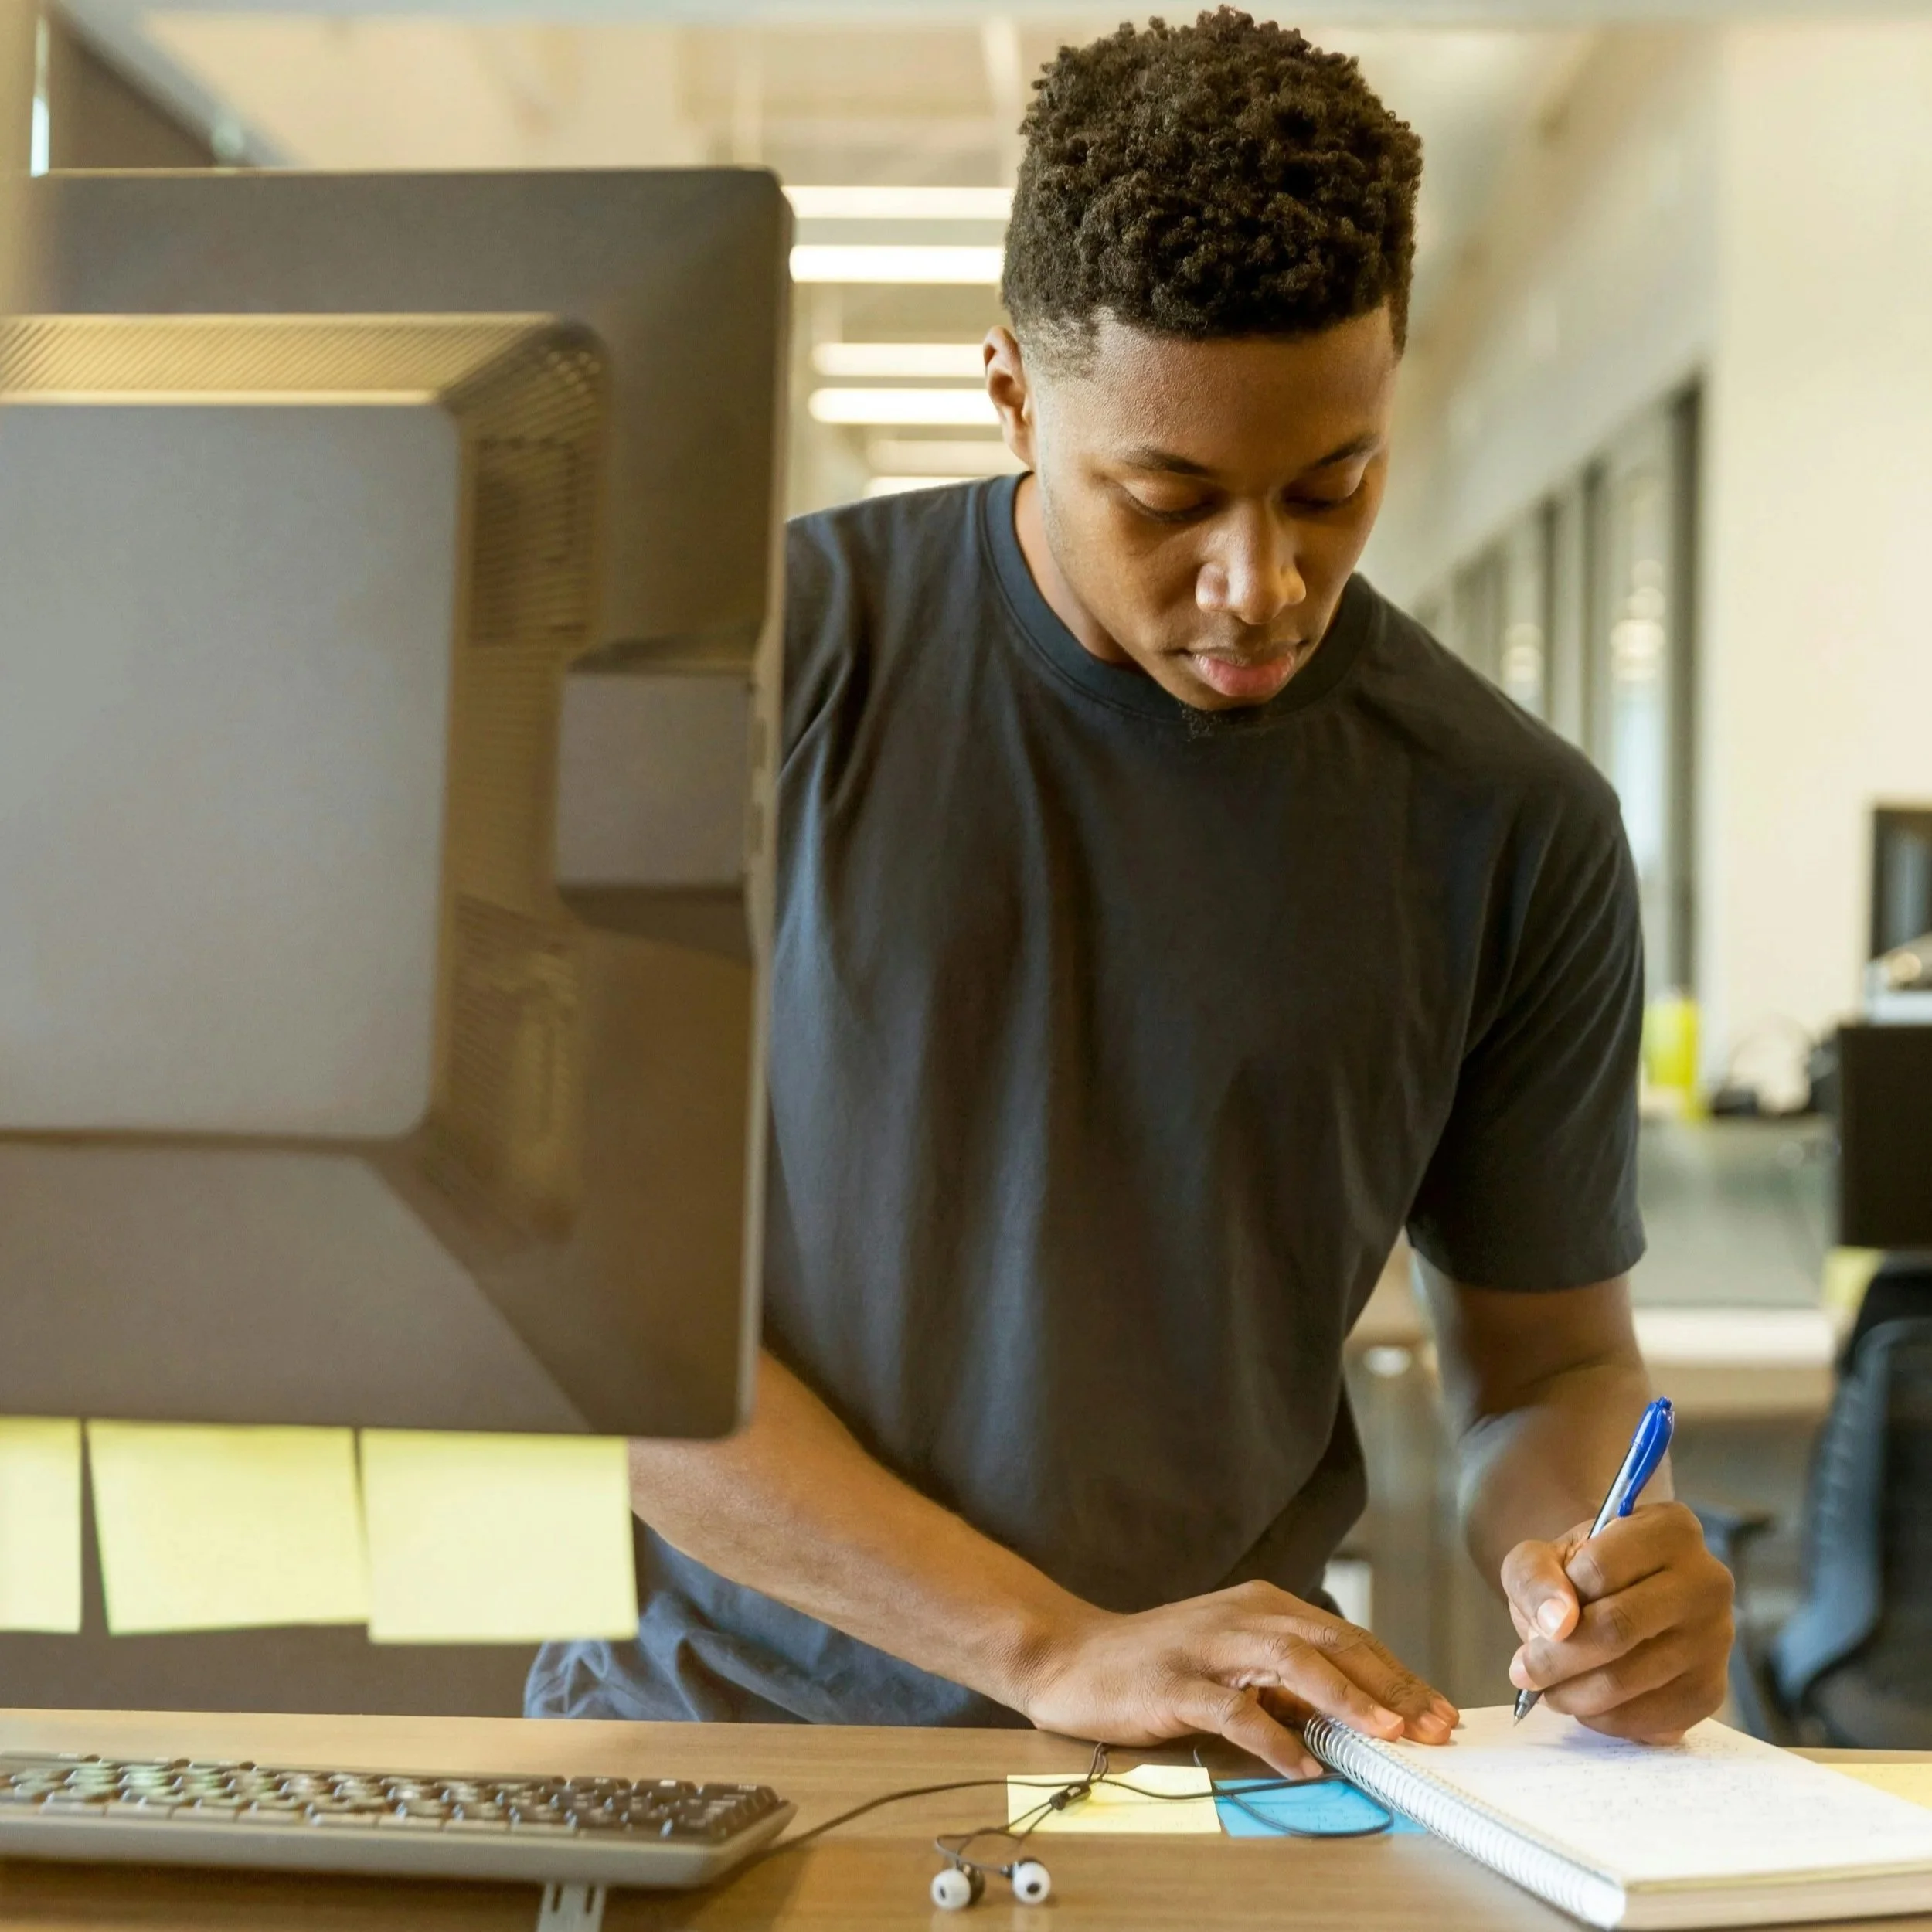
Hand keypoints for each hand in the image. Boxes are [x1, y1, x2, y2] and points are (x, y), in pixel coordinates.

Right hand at [1012, 1581, 1457, 1778]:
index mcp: (1262, 1605)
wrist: (1071, 1656)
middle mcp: (1241, 1616)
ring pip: (1291, 1663)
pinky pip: (1234, 1709)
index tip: (1436, 1713)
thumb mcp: (1232, 1660)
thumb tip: (1354, 1717)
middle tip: (1431, 1727)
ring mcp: (1208, 1647)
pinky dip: (1274, 1738)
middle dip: (1389, 1687)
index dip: (1396, 1675)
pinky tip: (1302, 1765)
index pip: (1346, 1637)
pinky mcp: (1175, 1683)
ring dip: (1344, 1699)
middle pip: (1332, 1643)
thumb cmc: (1157, 1663)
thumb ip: (1285, 1681)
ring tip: (1384, 1734)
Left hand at [1502, 1501, 1732, 1742]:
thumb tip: (1558, 1624)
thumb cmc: (1577, 1573)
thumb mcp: (1541, 1557)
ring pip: (1630, 1678)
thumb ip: (1535, 1577)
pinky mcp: (1712, 1690)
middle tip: (1523, 1671)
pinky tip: (1585, 1702)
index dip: (1557, 1600)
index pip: (1599, 1569)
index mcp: (1670, 1528)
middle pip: (1617, 1628)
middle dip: (1556, 1659)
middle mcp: (1707, 1580)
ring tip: (1548, 1688)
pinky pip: (1651, 1718)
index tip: (1537, 1620)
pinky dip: (1605, 1718)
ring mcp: (1717, 1639)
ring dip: (1574, 1693)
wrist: (1617, 1600)